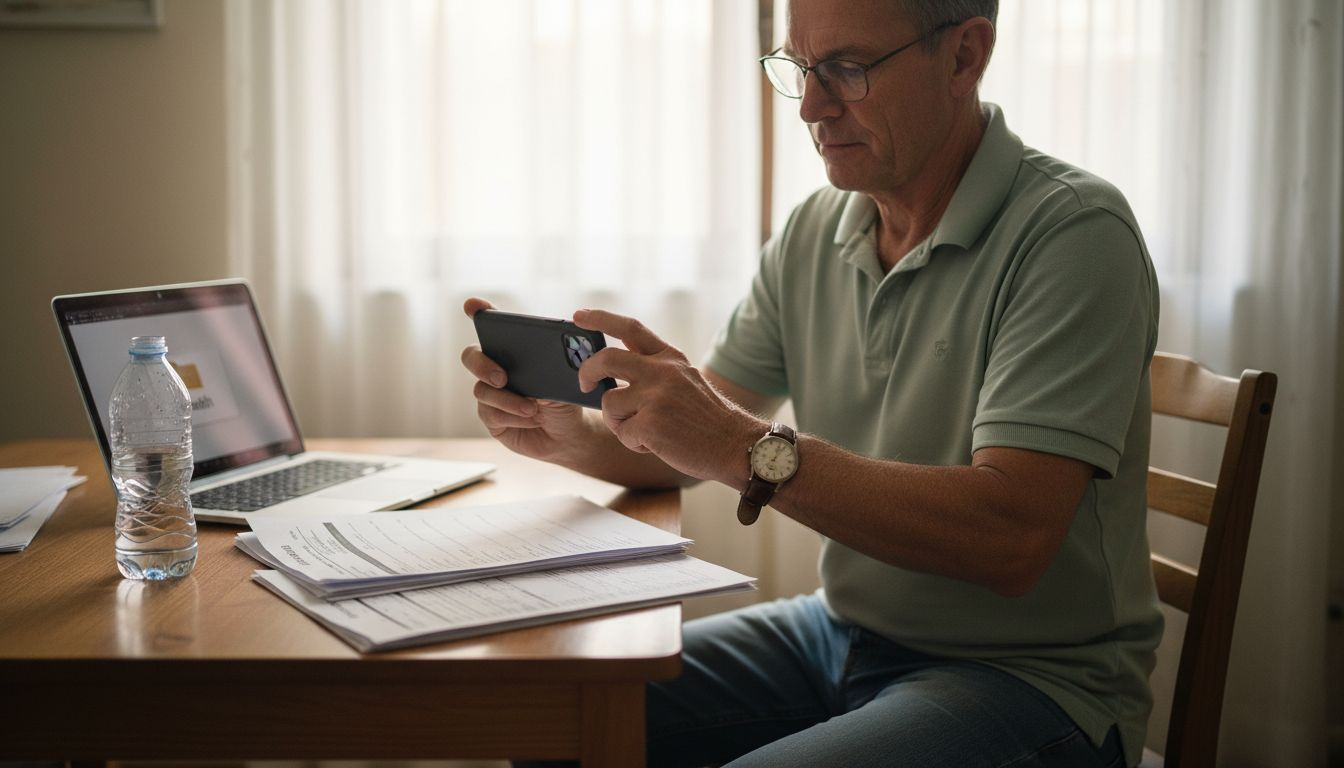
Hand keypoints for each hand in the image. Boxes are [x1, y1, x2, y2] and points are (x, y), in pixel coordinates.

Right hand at [459, 298, 590, 461]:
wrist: (571, 433)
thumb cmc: (567, 397)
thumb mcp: (566, 376)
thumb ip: (554, 362)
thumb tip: (547, 356)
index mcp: (513, 350)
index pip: (490, 324)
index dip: (478, 312)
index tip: (472, 305)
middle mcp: (495, 368)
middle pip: (472, 356)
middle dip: (481, 364)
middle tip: (501, 377)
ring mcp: (490, 393)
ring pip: (482, 391)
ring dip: (509, 400)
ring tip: (534, 408)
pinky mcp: (491, 417)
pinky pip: (491, 414)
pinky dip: (514, 417)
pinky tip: (532, 419)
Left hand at [573, 308, 760, 485]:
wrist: (736, 445)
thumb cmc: (707, 419)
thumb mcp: (685, 379)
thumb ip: (654, 370)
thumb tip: (610, 370)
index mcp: (670, 358)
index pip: (629, 328)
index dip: (600, 319)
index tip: (578, 317)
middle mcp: (662, 371)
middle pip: (606, 359)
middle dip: (587, 372)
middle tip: (585, 385)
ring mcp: (656, 397)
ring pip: (610, 403)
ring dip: (619, 422)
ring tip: (645, 431)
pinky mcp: (651, 424)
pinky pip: (622, 433)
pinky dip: (634, 443)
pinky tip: (656, 444)